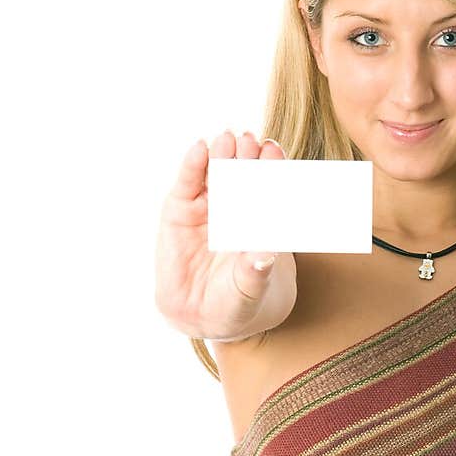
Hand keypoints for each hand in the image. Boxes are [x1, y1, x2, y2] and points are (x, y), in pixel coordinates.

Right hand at [154, 130, 297, 341]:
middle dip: (247, 156)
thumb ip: (255, 272)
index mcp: (260, 221)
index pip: (268, 189)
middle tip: (251, 141)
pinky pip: (188, 183)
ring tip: (228, 140)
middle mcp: (236, 208)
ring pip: (216, 173)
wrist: (199, 316)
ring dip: (222, 154)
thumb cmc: (235, 301)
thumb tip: (267, 256)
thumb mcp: (248, 290)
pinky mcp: (180, 209)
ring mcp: (208, 206)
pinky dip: (193, 164)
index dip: (272, 169)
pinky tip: (200, 149)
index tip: (274, 152)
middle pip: (243, 175)